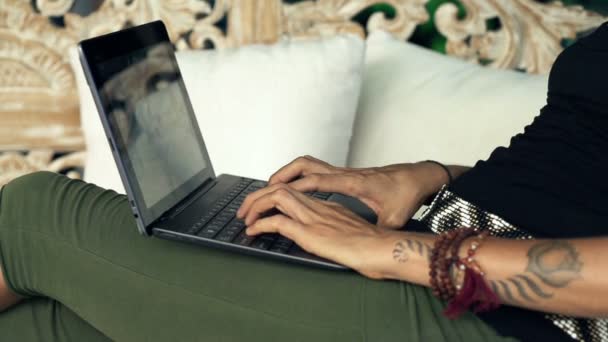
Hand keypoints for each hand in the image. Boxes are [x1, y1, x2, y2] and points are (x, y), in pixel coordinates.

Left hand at [237, 183, 392, 277]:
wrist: (385, 249)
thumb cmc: (374, 246)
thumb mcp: (350, 234)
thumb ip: (336, 232)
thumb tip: (326, 241)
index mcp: (328, 207)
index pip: (294, 193)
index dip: (273, 197)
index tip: (263, 207)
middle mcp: (318, 207)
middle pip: (281, 188)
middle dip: (258, 196)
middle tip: (245, 210)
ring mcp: (314, 217)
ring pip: (276, 197)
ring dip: (255, 205)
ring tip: (244, 217)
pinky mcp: (311, 232)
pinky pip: (278, 222)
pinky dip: (261, 224)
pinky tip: (253, 231)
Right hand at [259, 156, 447, 228]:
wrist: (419, 177)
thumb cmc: (406, 194)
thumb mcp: (394, 217)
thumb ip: (378, 230)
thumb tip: (369, 245)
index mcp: (352, 182)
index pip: (317, 180)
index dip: (293, 186)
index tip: (272, 194)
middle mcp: (344, 173)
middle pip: (304, 165)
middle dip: (280, 175)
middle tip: (261, 192)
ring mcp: (343, 171)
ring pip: (307, 164)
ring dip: (286, 174)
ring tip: (269, 190)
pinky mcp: (344, 174)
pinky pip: (313, 170)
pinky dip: (297, 176)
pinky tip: (292, 190)